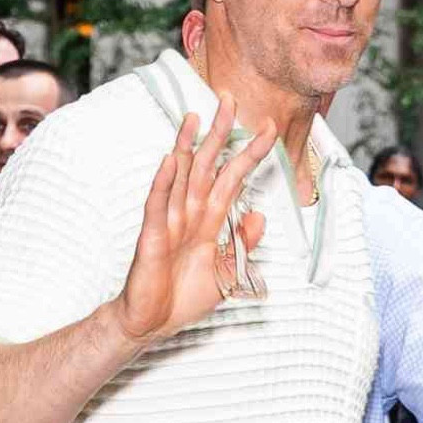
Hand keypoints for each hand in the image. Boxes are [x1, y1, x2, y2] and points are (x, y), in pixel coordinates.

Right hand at [115, 95, 275, 346]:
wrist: (153, 323)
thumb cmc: (182, 298)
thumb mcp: (226, 272)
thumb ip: (242, 244)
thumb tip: (259, 216)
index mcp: (209, 221)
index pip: (233, 179)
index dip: (250, 154)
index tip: (269, 129)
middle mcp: (190, 214)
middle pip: (207, 165)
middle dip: (220, 133)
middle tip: (230, 99)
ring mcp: (170, 223)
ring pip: (180, 177)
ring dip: (187, 146)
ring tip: (195, 117)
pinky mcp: (153, 237)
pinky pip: (158, 206)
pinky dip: (164, 184)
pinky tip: (169, 161)